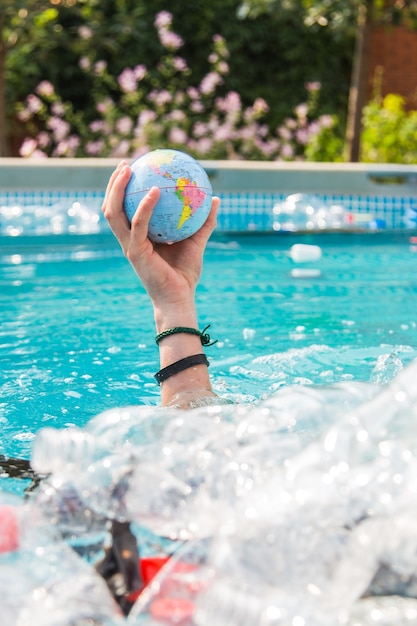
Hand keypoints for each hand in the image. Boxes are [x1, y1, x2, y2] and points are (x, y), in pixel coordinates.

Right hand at [102, 160, 219, 309]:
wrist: (180, 299)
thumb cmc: (185, 275)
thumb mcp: (197, 242)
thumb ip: (204, 222)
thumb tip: (215, 199)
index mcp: (137, 237)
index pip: (123, 209)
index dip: (122, 189)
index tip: (132, 168)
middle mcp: (128, 240)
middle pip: (111, 207)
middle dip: (113, 183)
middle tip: (125, 163)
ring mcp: (129, 246)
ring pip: (113, 213)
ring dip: (117, 189)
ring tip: (128, 170)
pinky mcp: (135, 252)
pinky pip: (138, 224)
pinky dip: (144, 206)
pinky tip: (155, 191)